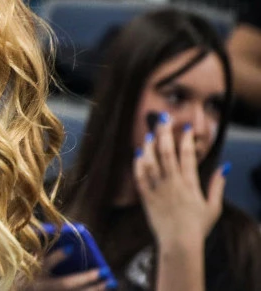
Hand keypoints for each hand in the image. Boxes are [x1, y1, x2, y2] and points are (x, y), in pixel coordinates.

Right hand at [16, 248, 109, 289]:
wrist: (17, 290)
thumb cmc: (27, 270)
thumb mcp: (29, 259)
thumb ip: (43, 251)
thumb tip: (71, 245)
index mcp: (31, 271)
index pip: (44, 263)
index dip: (56, 256)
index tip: (71, 248)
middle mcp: (39, 286)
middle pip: (64, 284)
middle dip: (84, 278)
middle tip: (102, 271)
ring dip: (92, 290)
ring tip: (109, 281)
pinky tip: (101, 289)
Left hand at [134, 114, 225, 249]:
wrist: (179, 243)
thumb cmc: (198, 227)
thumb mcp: (213, 207)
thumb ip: (217, 186)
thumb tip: (224, 168)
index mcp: (189, 184)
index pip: (187, 155)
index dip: (186, 139)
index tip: (186, 127)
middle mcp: (172, 183)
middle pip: (167, 152)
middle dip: (165, 133)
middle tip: (163, 119)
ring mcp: (158, 189)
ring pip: (151, 162)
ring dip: (149, 146)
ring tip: (149, 134)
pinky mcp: (146, 197)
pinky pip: (139, 177)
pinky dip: (138, 165)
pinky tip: (138, 154)